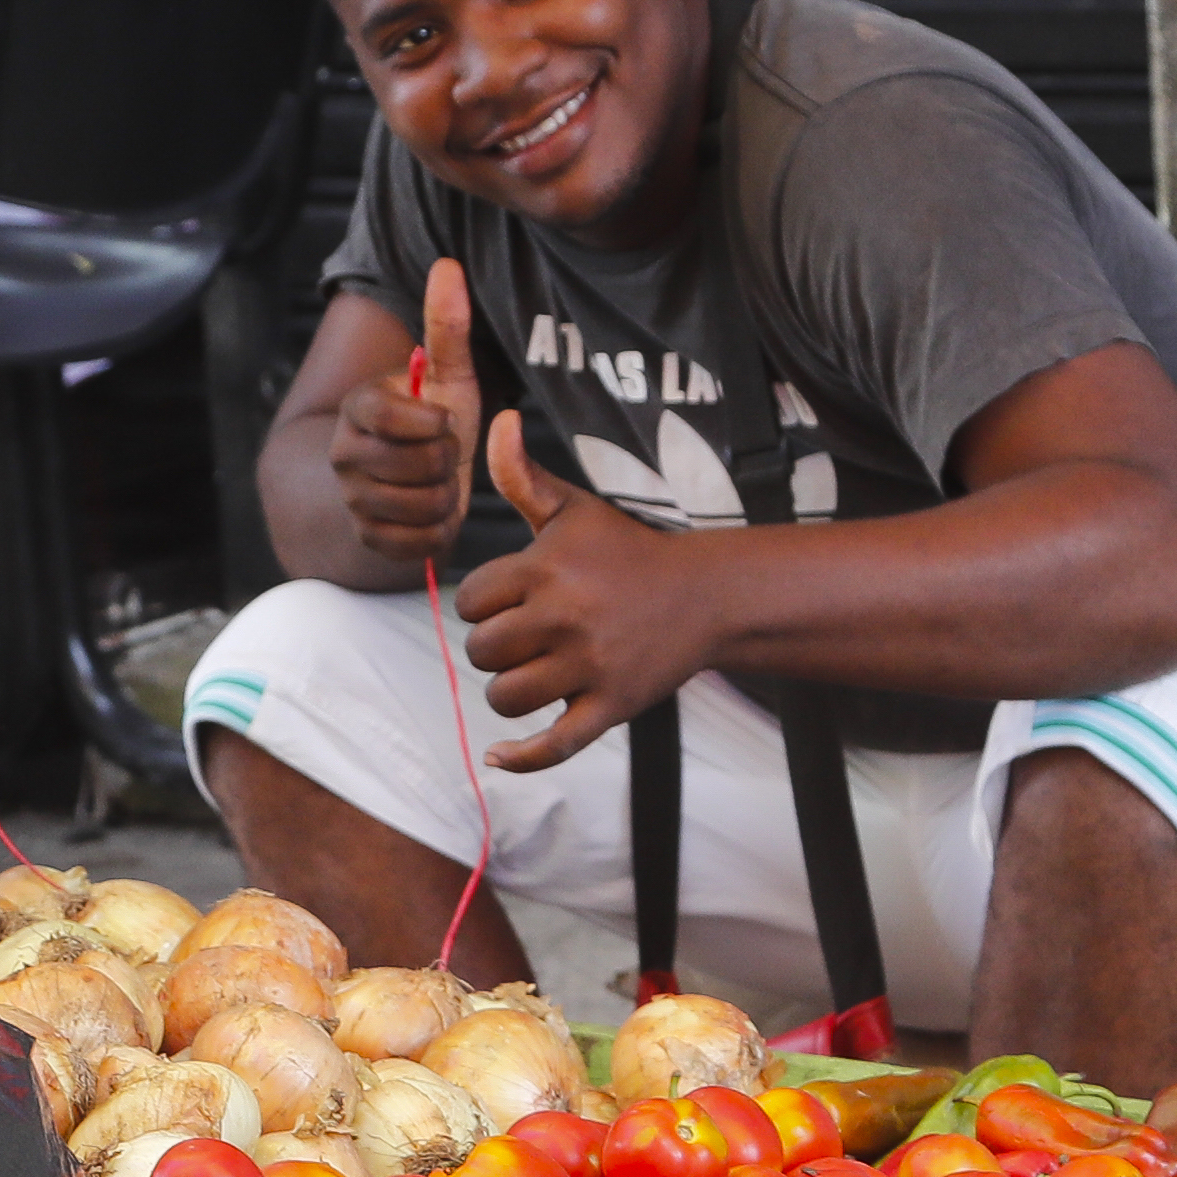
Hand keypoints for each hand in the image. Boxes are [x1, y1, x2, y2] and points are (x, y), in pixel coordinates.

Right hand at [324, 255, 481, 567]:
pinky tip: (432, 513)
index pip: (387, 416)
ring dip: (447, 496)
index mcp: (358, 407)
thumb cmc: (433, 421)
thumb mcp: (446, 374)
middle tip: (443, 453)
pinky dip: (439, 531)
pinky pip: (419, 542)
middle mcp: (344, 453)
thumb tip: (448, 264)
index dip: (429, 423)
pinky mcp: (367, 539)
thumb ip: (445, 325)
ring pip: (423, 505)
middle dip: (447, 460)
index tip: (442, 420)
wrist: (410, 480)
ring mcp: (352, 499)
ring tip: (440, 482)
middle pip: (418, 465)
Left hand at [453, 409, 716, 770]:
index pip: (471, 602)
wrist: (705, 595)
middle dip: (495, 648)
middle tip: (526, 638)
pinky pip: (554, 744)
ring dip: (509, 690)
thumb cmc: (627, 550)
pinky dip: (522, 756)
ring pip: (507, 697)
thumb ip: (523, 476)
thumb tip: (498, 420)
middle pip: (483, 652)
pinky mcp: (612, 706)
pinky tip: (495, 756)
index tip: (512, 601)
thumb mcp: (574, 510)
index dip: (483, 605)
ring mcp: (590, 666)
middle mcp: (565, 617)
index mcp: (546, 570)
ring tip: (532, 673)